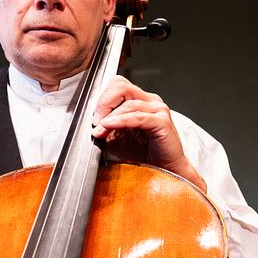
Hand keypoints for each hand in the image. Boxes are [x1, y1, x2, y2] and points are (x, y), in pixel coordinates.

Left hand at [91, 75, 205, 190]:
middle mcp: (150, 101)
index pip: (117, 85)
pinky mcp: (162, 122)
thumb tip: (93, 122)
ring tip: (100, 131)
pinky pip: (138, 116)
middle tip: (95, 121)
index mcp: (140, 101)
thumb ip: (106, 126)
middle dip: (104, 103)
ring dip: (110, 117)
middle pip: (121, 86)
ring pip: (128, 102)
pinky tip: (109, 126)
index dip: (102, 98)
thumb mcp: (118, 138)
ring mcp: (158, 110)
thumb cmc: (145, 156)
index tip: (94, 117)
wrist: (164, 173)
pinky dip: (121, 120)